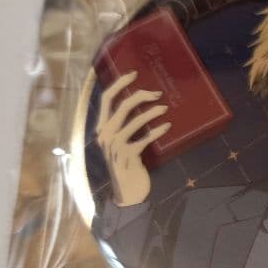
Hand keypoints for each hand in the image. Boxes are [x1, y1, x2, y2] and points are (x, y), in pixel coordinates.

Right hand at [95, 71, 170, 206]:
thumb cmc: (127, 165)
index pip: (105, 99)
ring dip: (152, 112)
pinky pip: (144, 138)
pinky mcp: (128, 156)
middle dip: (140, 95)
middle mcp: (104, 135)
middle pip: (121, 106)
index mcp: (101, 128)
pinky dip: (156, 131)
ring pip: (134, 120)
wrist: (127, 193)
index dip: (119, 84)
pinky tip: (166, 126)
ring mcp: (115, 146)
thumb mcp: (121, 143)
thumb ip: (124, 126)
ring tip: (164, 109)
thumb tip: (142, 103)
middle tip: (158, 93)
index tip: (134, 74)